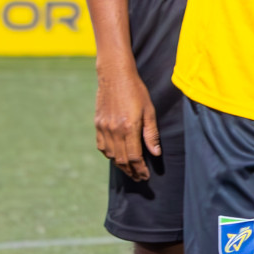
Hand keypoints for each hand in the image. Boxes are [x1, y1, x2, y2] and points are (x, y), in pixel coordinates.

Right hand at [94, 63, 159, 181]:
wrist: (115, 75)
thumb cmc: (136, 91)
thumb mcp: (149, 110)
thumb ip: (151, 133)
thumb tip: (155, 153)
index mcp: (129, 127)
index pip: (135, 157)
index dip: (140, 169)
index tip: (146, 176)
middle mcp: (114, 130)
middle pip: (122, 159)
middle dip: (132, 171)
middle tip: (139, 177)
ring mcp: (104, 128)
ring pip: (111, 155)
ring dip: (121, 165)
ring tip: (130, 170)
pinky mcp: (98, 125)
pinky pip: (102, 147)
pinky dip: (110, 155)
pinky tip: (117, 157)